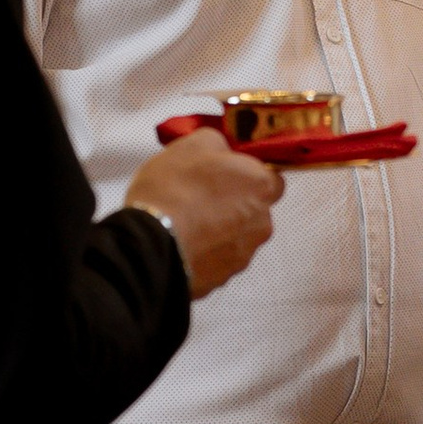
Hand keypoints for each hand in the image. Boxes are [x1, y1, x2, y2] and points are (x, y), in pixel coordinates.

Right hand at [124, 129, 281, 293]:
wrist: (150, 243)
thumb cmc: (174, 188)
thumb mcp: (192, 144)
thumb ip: (218, 144)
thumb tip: (223, 151)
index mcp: (261, 187)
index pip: (272, 180)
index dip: (249, 177)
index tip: (228, 175)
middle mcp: (262, 223)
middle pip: (254, 211)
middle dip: (234, 205)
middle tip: (202, 198)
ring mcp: (243, 255)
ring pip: (236, 238)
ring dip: (219, 231)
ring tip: (187, 225)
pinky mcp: (222, 279)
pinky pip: (218, 260)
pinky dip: (205, 253)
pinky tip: (182, 244)